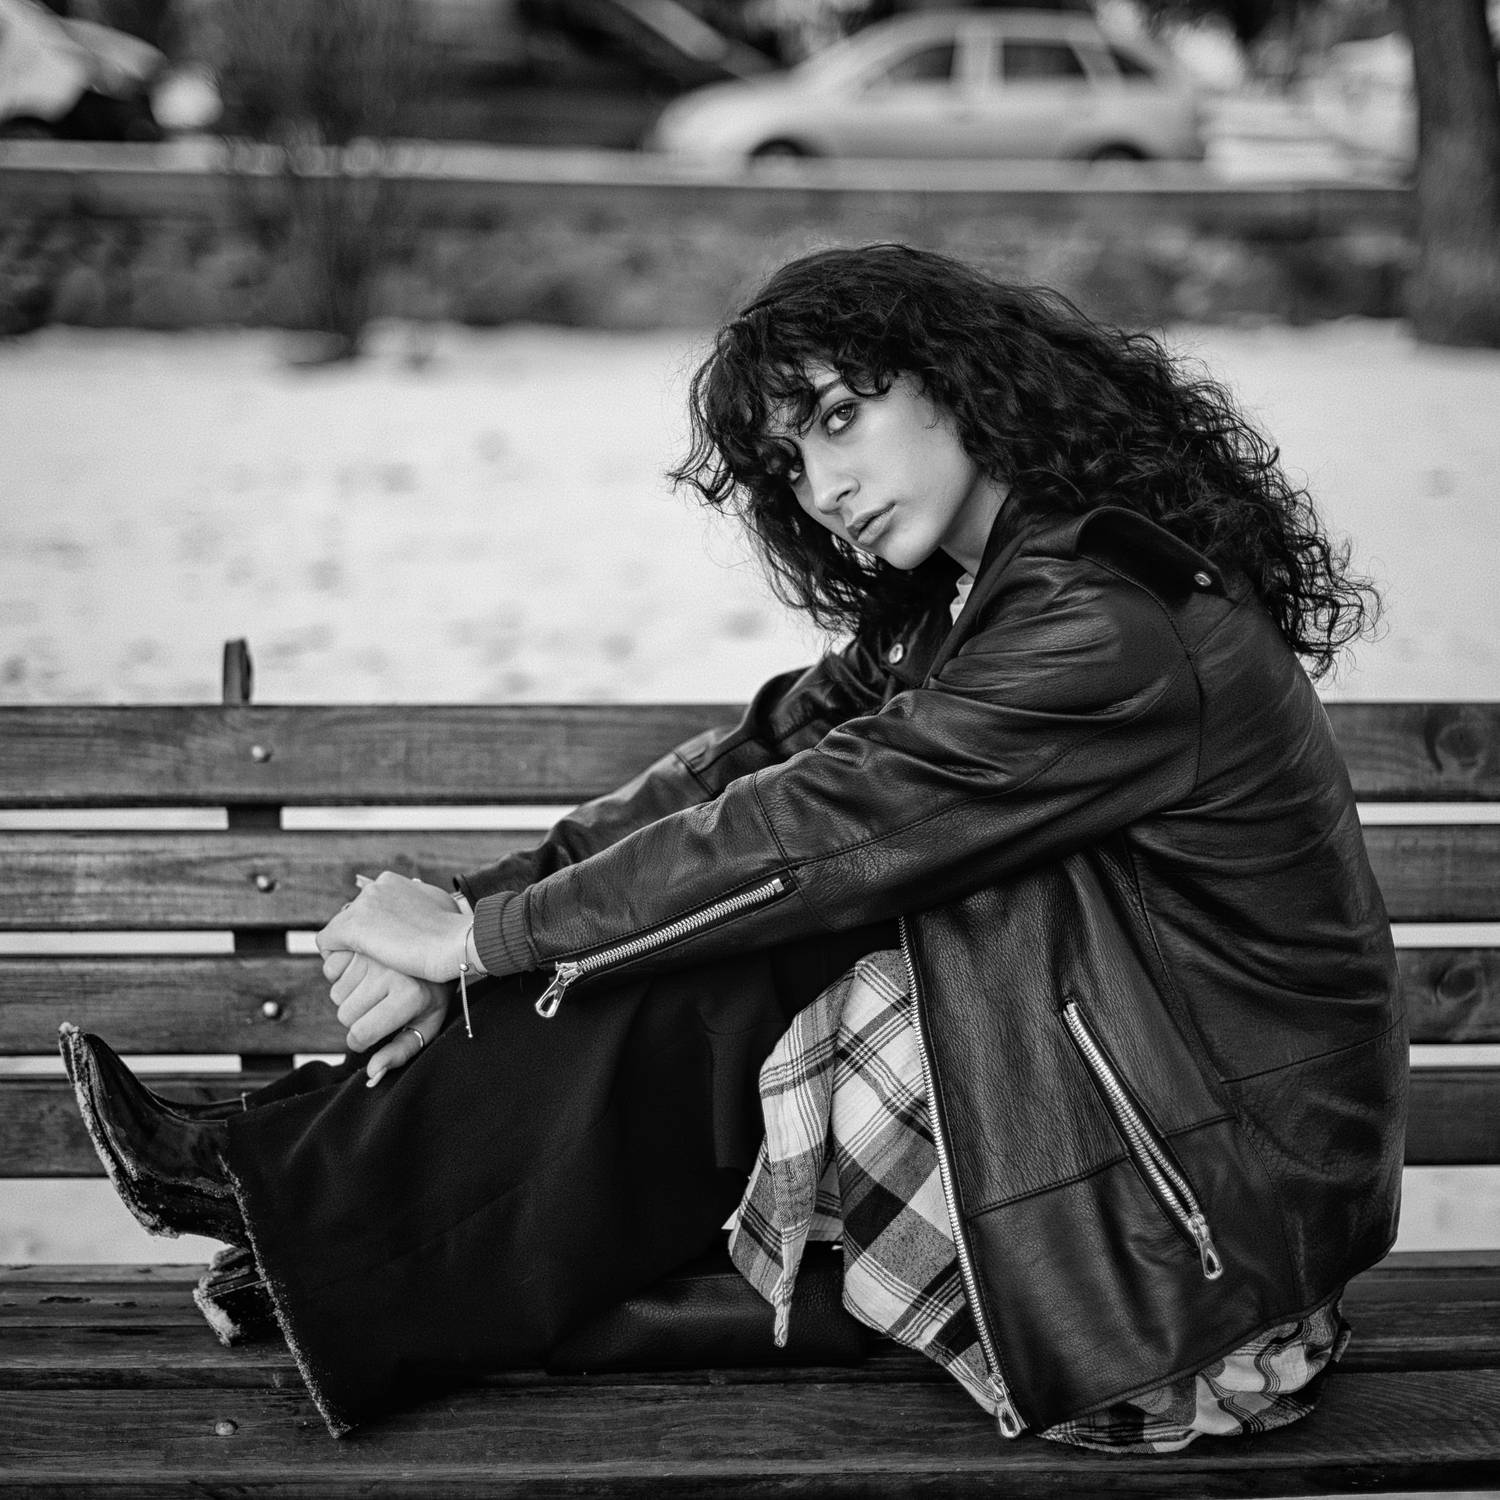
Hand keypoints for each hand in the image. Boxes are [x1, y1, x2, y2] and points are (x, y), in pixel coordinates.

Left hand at [316, 870, 470, 983]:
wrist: (456, 942)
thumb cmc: (455, 934)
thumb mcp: (439, 910)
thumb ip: (421, 908)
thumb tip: (416, 920)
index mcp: (394, 883)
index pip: (369, 907)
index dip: (376, 930)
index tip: (388, 948)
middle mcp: (376, 887)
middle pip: (352, 917)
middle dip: (362, 940)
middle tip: (377, 963)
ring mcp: (364, 904)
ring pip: (340, 931)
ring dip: (350, 951)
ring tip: (365, 972)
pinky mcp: (355, 926)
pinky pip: (329, 944)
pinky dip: (336, 961)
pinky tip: (353, 974)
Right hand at [323, 949, 451, 1086]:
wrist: (442, 947)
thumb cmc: (432, 993)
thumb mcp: (426, 1025)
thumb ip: (400, 1053)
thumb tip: (371, 1074)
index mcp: (409, 997)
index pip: (360, 1034)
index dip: (361, 1041)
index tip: (372, 1033)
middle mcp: (391, 974)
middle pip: (345, 1015)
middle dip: (356, 1018)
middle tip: (379, 1006)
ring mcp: (375, 954)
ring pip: (336, 994)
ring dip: (349, 996)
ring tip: (375, 987)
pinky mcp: (362, 941)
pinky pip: (330, 969)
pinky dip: (340, 974)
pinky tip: (362, 971)